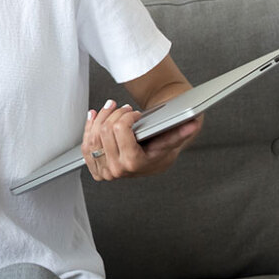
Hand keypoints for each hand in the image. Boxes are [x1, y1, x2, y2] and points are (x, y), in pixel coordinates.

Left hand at [83, 99, 202, 180]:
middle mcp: (116, 169)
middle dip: (113, 113)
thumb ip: (180, 132)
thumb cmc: (160, 152)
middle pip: (104, 130)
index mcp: (133, 163)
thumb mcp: (170, 142)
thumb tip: (193, 124)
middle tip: (123, 107)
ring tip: (110, 107)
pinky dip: (89, 127)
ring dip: (100, 117)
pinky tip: (95, 115)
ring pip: (93, 136)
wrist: (150, 165)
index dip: (125, 116)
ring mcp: (104, 170)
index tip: (134, 113)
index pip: (119, 130)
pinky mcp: (95, 168)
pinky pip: (86, 144)